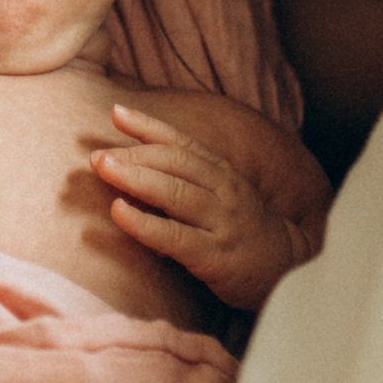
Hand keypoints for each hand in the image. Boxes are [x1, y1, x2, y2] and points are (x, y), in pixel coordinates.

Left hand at [94, 98, 328, 313]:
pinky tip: (119, 212)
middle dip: (134, 155)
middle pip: (176, 164)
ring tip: (103, 168)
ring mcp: (221, 222)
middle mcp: (224, 191)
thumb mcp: (219, 195)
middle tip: (97, 155)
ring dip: (136, 178)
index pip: (182, 143)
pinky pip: (176, 236)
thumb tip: (130, 161)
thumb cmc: (239, 229)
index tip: (116, 112)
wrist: (285, 269)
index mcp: (221, 173)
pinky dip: (145, 223)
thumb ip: (184, 178)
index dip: (149, 126)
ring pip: (176, 193)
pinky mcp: (216, 256)